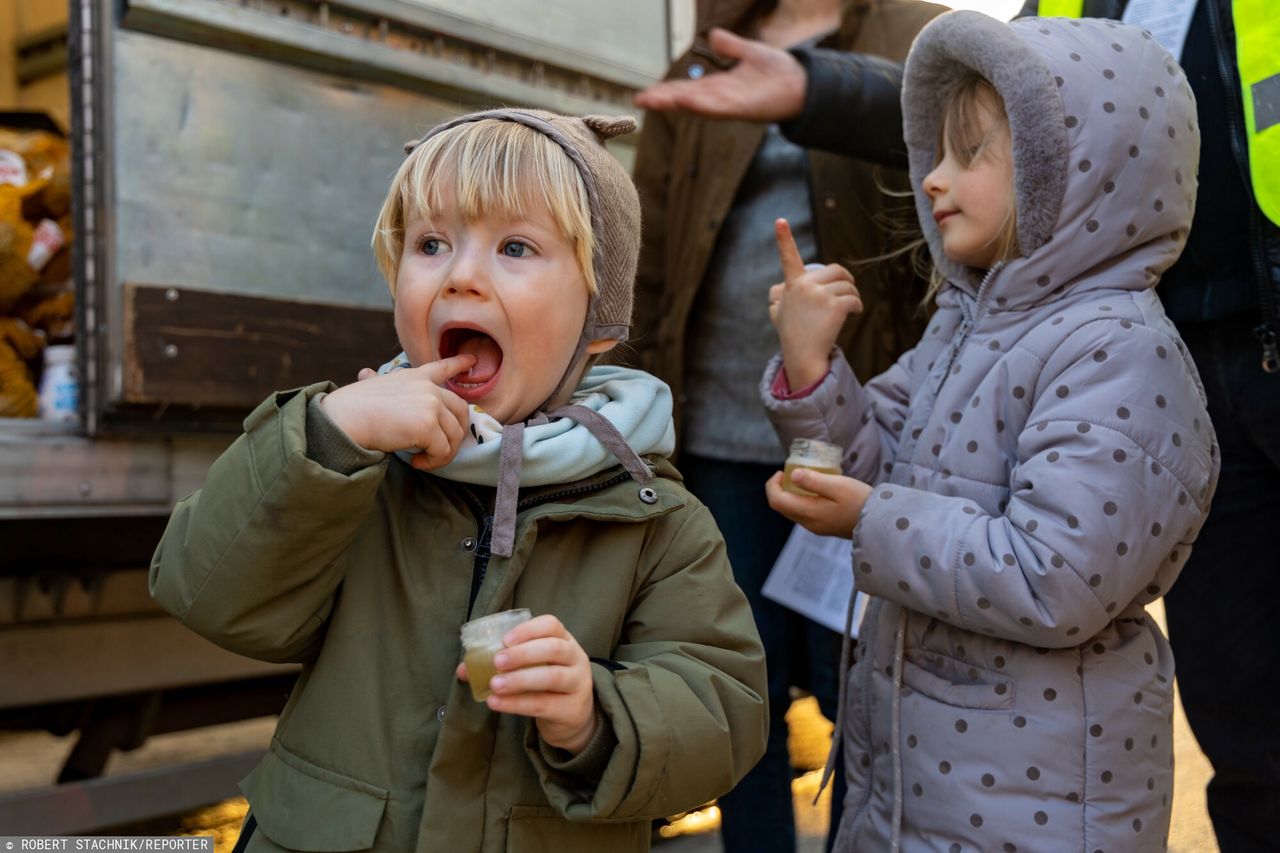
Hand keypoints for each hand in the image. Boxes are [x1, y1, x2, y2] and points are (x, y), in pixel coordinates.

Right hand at [320, 354, 474, 468]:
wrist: (343, 419)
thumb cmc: (351, 407)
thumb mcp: (372, 386)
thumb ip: (378, 382)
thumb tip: (365, 373)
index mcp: (414, 377)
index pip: (442, 367)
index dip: (460, 364)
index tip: (473, 360)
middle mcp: (428, 388)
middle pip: (461, 411)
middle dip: (455, 433)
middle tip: (438, 449)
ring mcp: (430, 405)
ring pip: (455, 435)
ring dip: (443, 453)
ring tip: (422, 459)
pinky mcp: (428, 426)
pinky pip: (444, 451)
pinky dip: (434, 462)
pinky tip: (416, 462)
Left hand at [456, 614, 597, 753]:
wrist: (574, 717)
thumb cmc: (547, 684)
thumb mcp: (533, 667)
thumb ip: (503, 664)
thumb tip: (464, 669)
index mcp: (564, 640)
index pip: (551, 625)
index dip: (528, 629)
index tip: (505, 639)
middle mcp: (576, 658)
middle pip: (554, 649)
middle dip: (523, 653)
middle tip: (496, 662)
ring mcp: (577, 684)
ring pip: (552, 677)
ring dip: (519, 679)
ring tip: (495, 685)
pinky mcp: (571, 710)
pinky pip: (543, 704)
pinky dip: (517, 704)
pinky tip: (497, 703)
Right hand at [633, 28, 805, 121]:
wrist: (804, 83)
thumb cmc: (779, 71)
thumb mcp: (749, 52)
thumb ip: (730, 46)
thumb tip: (713, 36)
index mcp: (720, 86)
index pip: (687, 88)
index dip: (667, 90)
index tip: (646, 93)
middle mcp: (721, 97)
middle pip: (686, 98)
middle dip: (663, 99)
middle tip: (640, 100)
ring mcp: (731, 104)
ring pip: (696, 104)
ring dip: (675, 102)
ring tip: (653, 100)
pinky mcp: (743, 108)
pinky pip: (717, 107)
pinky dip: (700, 105)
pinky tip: (684, 100)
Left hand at [765, 469, 869, 537]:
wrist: (880, 522)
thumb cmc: (860, 501)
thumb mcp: (837, 485)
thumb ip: (813, 481)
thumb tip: (793, 475)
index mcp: (808, 513)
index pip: (777, 501)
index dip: (772, 485)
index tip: (781, 471)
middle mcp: (809, 523)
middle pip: (782, 507)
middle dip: (780, 489)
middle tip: (790, 473)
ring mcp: (817, 527)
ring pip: (793, 511)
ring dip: (791, 495)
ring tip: (803, 479)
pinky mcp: (825, 527)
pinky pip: (805, 514)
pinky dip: (802, 501)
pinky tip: (815, 491)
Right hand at [769, 219, 861, 388]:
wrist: (802, 355)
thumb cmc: (792, 333)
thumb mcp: (778, 312)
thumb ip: (778, 296)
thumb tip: (778, 289)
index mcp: (791, 284)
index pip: (787, 258)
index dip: (783, 238)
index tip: (780, 221)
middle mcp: (804, 286)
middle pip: (837, 271)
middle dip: (845, 281)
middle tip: (846, 293)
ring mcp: (819, 296)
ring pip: (848, 285)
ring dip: (853, 295)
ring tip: (849, 307)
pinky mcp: (834, 306)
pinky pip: (853, 298)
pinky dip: (857, 306)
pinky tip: (854, 313)